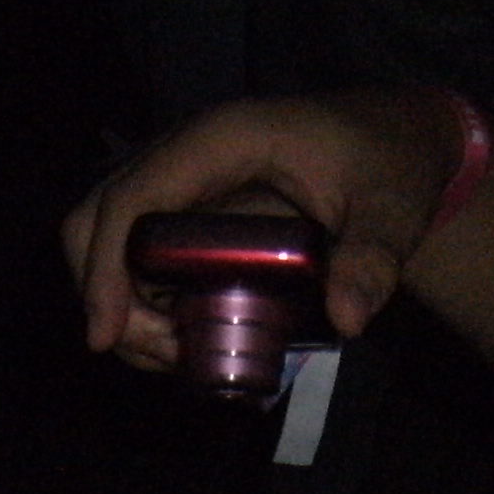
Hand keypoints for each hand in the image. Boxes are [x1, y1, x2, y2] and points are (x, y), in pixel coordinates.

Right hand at [63, 89, 472, 371]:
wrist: (395, 145)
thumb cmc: (390, 163)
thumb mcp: (393, 210)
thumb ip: (374, 258)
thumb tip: (348, 317)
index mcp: (224, 138)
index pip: (135, 196)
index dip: (107, 266)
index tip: (105, 336)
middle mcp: (187, 153)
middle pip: (98, 216)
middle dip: (104, 293)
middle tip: (158, 353)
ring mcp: (181, 181)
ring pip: (109, 240)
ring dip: (122, 306)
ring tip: (178, 355)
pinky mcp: (187, 210)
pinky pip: (138, 255)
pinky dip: (142, 303)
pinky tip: (183, 340)